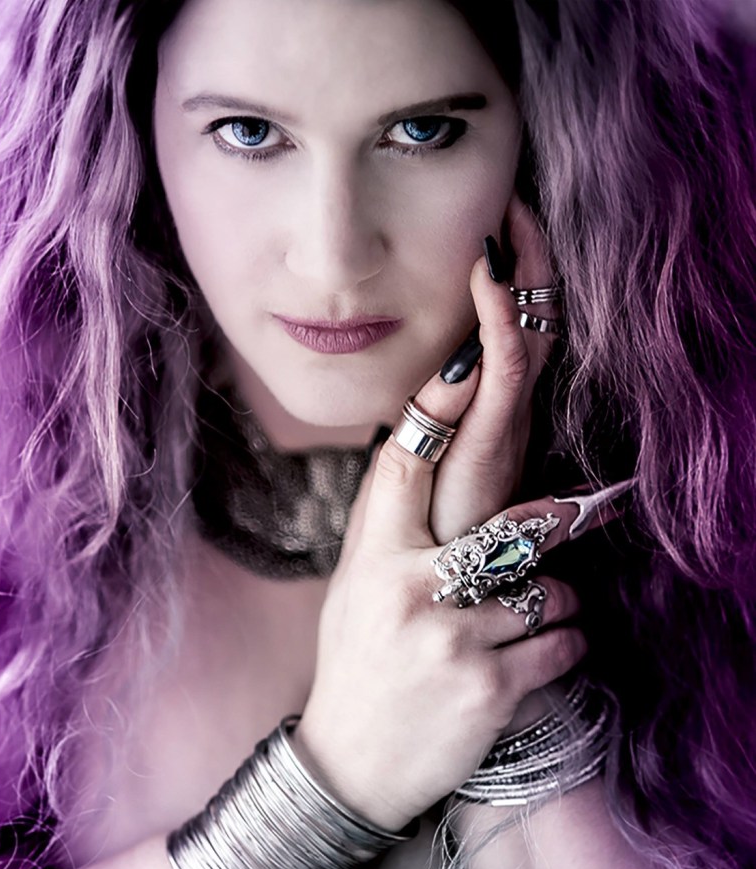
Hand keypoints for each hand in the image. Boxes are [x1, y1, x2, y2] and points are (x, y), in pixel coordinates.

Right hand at [292, 376, 607, 833]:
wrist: (351, 766)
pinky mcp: (490, 689)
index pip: (405, 466)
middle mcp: (411, 593)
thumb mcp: (352, 592)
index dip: (440, 406)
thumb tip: (413, 453)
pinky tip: (540, 656)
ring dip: (555, 602)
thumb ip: (386, 531)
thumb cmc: (355, 667)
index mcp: (372, 562)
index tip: (473, 361)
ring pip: (549, 591)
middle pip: (509, 525)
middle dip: (558, 515)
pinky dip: (565, 646)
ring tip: (531, 620)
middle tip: (586, 505)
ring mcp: (453, 643)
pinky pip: (563, 644)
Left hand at [430, 194, 560, 542]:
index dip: (514, 273)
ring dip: (521, 272)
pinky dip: (498, 315)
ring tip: (512, 213)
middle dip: (529, 256)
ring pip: (527, 330)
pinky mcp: (496, 437)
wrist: (439, 589)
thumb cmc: (436, 527)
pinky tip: (486, 273)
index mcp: (495, 404)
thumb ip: (435, 421)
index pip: (513, 323)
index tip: (496, 219)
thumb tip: (421, 386)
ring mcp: (506, 419)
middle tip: (516, 196)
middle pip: (532, 316)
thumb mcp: (431, 461)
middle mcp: (510, 406)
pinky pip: (504, 365)